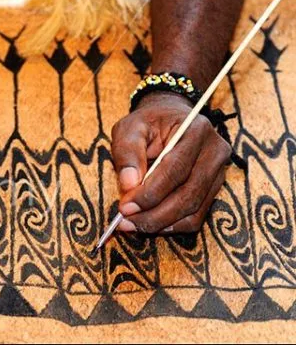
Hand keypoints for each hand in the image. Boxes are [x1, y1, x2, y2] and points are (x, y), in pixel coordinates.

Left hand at [111, 91, 231, 233]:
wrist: (169, 119)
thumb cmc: (147, 123)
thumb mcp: (130, 128)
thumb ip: (127, 152)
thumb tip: (129, 185)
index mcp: (196, 129)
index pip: (175, 169)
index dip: (149, 193)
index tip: (125, 207)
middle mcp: (215, 151)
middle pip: (188, 194)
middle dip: (154, 214)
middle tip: (126, 222)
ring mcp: (218, 172)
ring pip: (193, 209)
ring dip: (161, 223)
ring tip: (133, 224)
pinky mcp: (214, 188)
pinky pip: (196, 216)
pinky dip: (172, 225)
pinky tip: (150, 223)